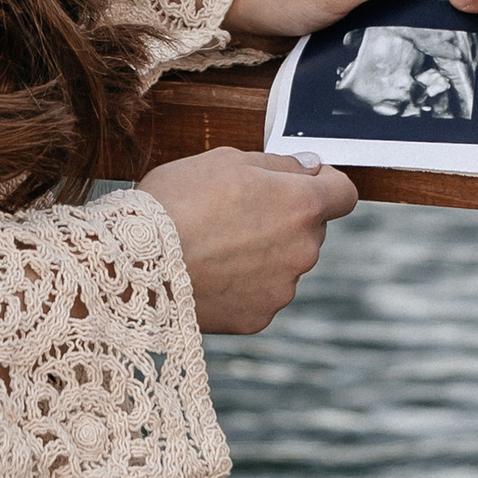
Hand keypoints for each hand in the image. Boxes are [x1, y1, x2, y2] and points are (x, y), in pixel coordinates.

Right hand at [138, 147, 359, 332]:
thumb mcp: (226, 160)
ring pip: (284, 264)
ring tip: (213, 246)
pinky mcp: (258, 317)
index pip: (344, 192)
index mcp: (302, 205)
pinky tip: (209, 274)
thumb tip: (310, 167)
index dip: (326, 183)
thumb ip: (278, 164)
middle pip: (310, 229)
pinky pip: (260, 294)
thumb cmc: (176, 202)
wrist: (134, 264)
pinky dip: (243, 285)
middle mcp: (304, 250)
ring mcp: (283, 288)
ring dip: (263, 254)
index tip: (303, 180)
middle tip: (235, 212)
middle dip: (284, 219)